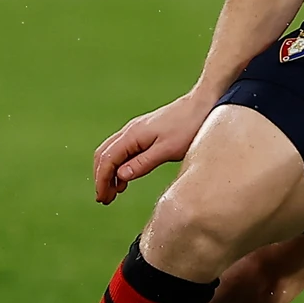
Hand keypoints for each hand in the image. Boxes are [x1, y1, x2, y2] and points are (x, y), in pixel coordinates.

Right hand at [91, 92, 219, 204]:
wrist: (202, 104)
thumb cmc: (188, 126)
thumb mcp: (167, 150)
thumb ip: (142, 163)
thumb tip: (120, 177)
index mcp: (132, 135)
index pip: (107, 159)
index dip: (102, 181)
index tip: (103, 198)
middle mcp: (130, 131)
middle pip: (104, 155)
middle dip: (101, 177)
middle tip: (105, 198)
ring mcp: (137, 130)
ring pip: (112, 152)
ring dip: (109, 172)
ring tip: (113, 192)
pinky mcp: (145, 132)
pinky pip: (123, 149)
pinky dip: (119, 165)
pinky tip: (125, 177)